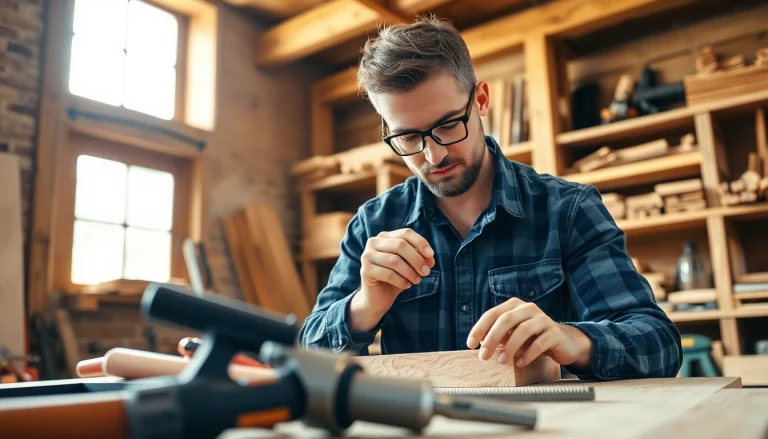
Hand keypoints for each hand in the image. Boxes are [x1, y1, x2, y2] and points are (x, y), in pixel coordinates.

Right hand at [349, 229, 435, 330]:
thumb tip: (430, 258)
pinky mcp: (365, 271)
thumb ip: (419, 258)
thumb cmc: (395, 278)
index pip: (405, 233)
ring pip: (394, 260)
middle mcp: (374, 242)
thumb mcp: (409, 265)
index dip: (420, 243)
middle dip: (417, 259)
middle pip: (400, 245)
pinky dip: (401, 281)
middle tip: (426, 272)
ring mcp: (367, 256)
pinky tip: (407, 286)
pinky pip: (388, 274)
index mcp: (385, 236)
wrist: (377, 297)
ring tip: (417, 280)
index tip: (431, 256)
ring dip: (410, 272)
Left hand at [466, 298, 592, 367]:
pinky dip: (528, 354)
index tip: (470, 344)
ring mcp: (543, 319)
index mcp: (514, 306)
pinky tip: (520, 363)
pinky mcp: (555, 333)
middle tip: (483, 356)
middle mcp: (528, 308)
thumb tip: (479, 345)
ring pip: (523, 330)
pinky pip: (540, 342)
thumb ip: (498, 336)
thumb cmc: (532, 338)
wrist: (563, 342)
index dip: (479, 328)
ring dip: (510, 347)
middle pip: (506, 319)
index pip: (492, 314)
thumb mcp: (512, 335)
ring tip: (501, 361)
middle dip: (492, 338)